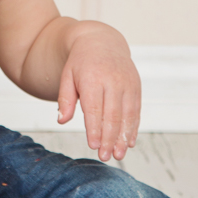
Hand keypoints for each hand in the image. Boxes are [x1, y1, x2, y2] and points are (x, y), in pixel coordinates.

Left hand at [56, 26, 140, 161]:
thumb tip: (61, 120)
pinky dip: (133, 128)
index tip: (93, 146)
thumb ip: (65, 99)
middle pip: (112, 115)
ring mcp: (127, 83)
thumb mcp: (67, 76)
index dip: (94, 129)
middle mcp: (113, 80)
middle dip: (109, 138)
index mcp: (92, 78)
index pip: (94, 108)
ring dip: (123, 137)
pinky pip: (136, 110)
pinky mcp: (136, 87)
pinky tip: (129, 142)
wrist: (101, 41)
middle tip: (105, 156)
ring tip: (118, 155)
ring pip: (127, 115)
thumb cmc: (80, 63)